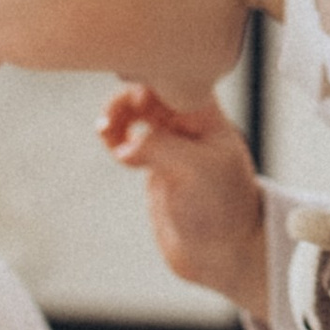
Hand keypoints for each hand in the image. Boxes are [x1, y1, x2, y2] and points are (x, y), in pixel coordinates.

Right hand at [100, 88, 266, 312]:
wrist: (219, 253)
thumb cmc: (223, 210)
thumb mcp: (198, 171)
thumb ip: (162, 148)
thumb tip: (126, 144)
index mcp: (206, 116)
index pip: (173, 78)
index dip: (147, 76)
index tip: (127, 90)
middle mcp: (188, 124)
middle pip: (148, 91)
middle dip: (124, 99)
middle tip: (109, 122)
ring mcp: (171, 144)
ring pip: (135, 114)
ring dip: (116, 117)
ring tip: (105, 132)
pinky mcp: (156, 165)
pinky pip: (130, 139)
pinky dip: (116, 138)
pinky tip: (114, 149)